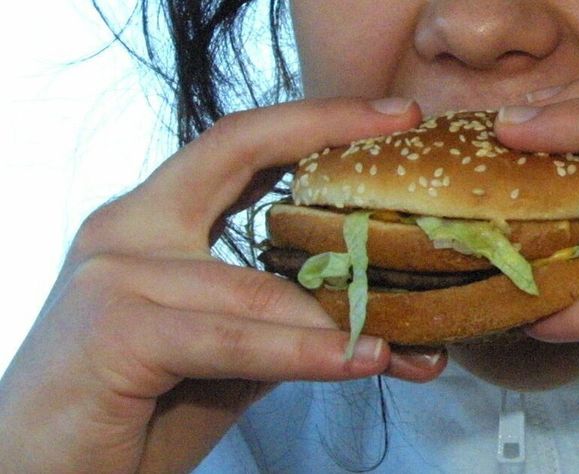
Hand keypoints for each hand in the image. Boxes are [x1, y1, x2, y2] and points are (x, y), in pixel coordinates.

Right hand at [0, 98, 446, 472]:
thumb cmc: (139, 410)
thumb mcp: (231, 353)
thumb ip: (291, 320)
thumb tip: (386, 318)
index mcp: (154, 221)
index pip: (241, 147)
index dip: (316, 121)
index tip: (391, 115)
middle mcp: (128, 228)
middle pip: (236, 149)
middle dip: (327, 128)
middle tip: (407, 124)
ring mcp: (114, 273)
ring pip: (256, 284)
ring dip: (344, 311)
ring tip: (412, 330)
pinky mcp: (112, 330)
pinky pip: (232, 337)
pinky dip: (301, 351)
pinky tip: (359, 358)